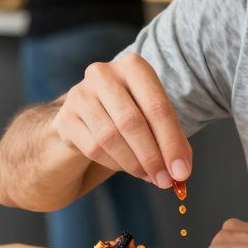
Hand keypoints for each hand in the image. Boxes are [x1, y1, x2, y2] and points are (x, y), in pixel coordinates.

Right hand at [50, 53, 192, 189]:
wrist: (86, 113)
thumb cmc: (129, 113)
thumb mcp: (153, 117)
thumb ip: (170, 140)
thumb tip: (181, 171)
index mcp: (133, 66)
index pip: (157, 108)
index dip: (171, 143)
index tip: (181, 172)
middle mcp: (103, 74)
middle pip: (132, 122)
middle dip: (152, 157)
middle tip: (165, 181)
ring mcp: (80, 94)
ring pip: (110, 137)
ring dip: (133, 164)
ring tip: (147, 176)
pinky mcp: (65, 117)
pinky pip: (93, 148)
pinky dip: (114, 163)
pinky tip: (124, 167)